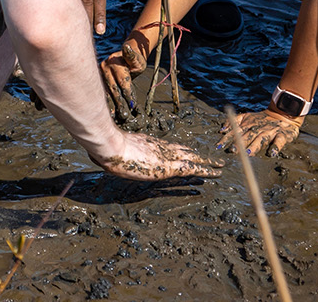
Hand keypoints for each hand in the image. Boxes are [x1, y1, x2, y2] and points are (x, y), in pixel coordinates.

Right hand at [92, 132, 222, 179]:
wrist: (112, 148)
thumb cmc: (107, 149)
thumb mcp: (111, 151)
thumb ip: (111, 152)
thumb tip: (97, 154)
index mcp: (150, 145)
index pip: (169, 147)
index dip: (181, 151)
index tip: (189, 152)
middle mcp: (161, 149)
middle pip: (184, 152)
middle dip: (197, 156)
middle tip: (211, 158)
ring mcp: (166, 156)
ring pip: (192, 159)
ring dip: (206, 163)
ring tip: (220, 166)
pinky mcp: (170, 167)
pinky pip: (192, 169)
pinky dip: (205, 170)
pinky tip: (216, 173)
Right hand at [100, 31, 149, 117]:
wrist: (128, 54)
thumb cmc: (135, 59)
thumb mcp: (137, 59)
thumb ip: (132, 55)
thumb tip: (126, 47)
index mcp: (115, 63)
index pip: (122, 82)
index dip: (128, 94)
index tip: (132, 105)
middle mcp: (105, 67)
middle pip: (113, 88)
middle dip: (119, 102)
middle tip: (124, 115)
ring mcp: (100, 72)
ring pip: (106, 91)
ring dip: (111, 103)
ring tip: (114, 114)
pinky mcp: (98, 77)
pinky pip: (103, 90)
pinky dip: (106, 99)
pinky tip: (108, 109)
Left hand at [219, 108, 303, 157]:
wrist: (283, 114)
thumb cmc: (262, 119)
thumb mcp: (247, 117)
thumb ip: (234, 121)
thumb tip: (222, 130)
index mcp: (249, 125)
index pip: (235, 132)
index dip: (227, 139)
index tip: (219, 146)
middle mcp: (258, 128)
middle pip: (247, 136)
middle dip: (240, 143)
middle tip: (233, 150)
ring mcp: (270, 132)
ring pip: (261, 139)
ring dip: (255, 146)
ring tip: (249, 152)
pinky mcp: (282, 135)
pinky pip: (279, 141)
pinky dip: (276, 147)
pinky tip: (272, 153)